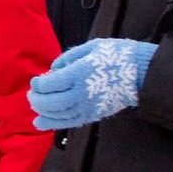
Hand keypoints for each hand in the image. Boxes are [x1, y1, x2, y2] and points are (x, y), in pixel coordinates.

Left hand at [29, 38, 156, 129]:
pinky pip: (69, 122)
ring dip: (42, 112)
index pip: (50, 84)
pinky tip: (40, 123)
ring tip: (35, 107)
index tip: (36, 81)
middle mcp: (82, 92)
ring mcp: (88, 106)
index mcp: (80, 73)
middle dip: (37, 99)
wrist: (141, 73)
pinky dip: (52, 124)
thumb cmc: (116, 55)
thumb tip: (53, 68)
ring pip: (58, 115)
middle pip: (51, 102)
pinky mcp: (93, 115)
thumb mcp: (92, 47)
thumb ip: (69, 57)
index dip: (39, 84)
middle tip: (31, 94)